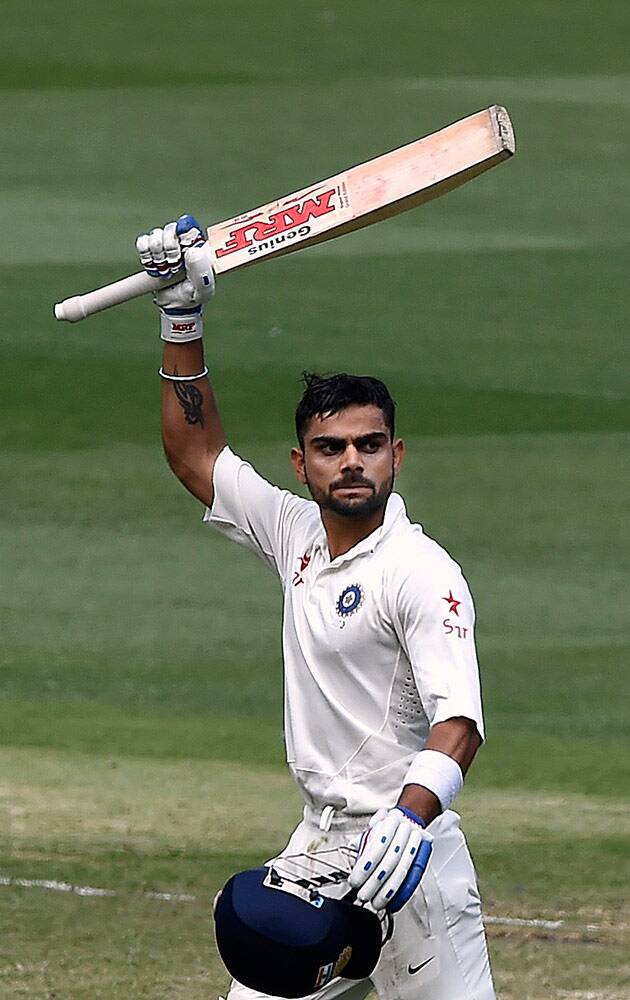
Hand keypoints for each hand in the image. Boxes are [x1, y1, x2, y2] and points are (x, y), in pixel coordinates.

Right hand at [135, 215, 214, 341]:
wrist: (176, 305)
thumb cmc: (194, 295)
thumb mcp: (203, 289)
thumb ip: (202, 271)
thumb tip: (193, 251)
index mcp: (198, 245)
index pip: (188, 226)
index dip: (182, 232)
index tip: (180, 248)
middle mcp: (182, 241)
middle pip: (170, 229)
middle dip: (169, 250)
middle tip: (174, 267)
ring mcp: (165, 245)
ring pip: (155, 235)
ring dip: (158, 255)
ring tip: (166, 271)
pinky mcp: (151, 251)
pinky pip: (142, 242)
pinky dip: (145, 254)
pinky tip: (154, 267)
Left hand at [348, 807, 432, 912]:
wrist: (409, 819)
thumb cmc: (388, 825)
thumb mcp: (372, 827)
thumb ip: (362, 841)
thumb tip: (352, 854)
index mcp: (389, 823)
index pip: (374, 851)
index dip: (363, 869)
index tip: (355, 881)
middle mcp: (404, 834)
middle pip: (388, 864)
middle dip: (374, 884)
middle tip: (363, 895)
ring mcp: (414, 846)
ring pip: (401, 872)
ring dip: (387, 891)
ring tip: (377, 902)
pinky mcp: (422, 859)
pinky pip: (414, 878)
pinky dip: (403, 893)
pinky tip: (394, 903)